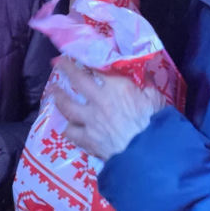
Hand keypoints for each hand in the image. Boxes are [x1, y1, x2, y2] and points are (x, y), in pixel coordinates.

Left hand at [51, 58, 165, 160]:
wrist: (147, 153)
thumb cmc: (155, 123)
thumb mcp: (156, 99)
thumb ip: (146, 85)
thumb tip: (144, 73)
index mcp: (117, 87)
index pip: (98, 69)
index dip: (87, 62)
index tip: (82, 57)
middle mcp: (99, 100)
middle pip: (77, 81)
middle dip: (65, 69)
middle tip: (57, 64)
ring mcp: (90, 120)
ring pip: (67, 106)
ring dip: (58, 98)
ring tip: (53, 93)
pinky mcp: (87, 139)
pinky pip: (71, 132)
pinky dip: (68, 128)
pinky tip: (66, 126)